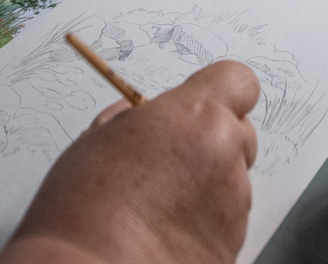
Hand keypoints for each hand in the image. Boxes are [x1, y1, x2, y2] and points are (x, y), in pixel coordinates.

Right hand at [2, 60, 259, 263]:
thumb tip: (141, 117)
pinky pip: (225, 222)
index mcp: (196, 116)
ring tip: (158, 204)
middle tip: (171, 157)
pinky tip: (166, 232)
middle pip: (241, 134)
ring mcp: (233, 207)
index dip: (220, 91)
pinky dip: (204, 223)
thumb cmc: (86, 207)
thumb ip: (137, 118)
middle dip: (213, 140)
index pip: (239, 81)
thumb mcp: (99, 137)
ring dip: (206, 185)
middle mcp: (225, 157)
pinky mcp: (232, 248)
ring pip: (233, 181)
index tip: (198, 103)